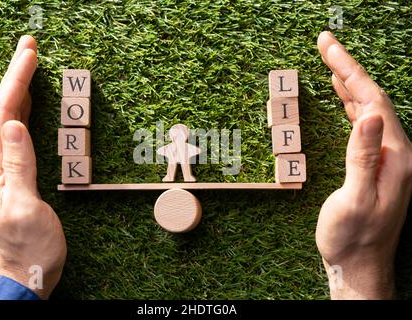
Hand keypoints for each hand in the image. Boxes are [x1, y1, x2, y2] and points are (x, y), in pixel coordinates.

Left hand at [0, 36, 66, 298]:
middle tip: (28, 49)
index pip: (4, 113)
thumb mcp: (24, 206)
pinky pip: (12, 136)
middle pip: (2, 110)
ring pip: (6, 121)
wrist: (22, 275)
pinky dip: (20, 114)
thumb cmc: (29, 247)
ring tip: (26, 69)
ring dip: (16, 92)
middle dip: (15, 77)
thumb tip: (15, 126)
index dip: (16, 80)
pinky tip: (24, 109)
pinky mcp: (9, 178)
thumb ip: (18, 166)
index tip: (29, 54)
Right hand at [315, 31, 411, 298]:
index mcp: (395, 155)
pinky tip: (345, 98)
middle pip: (373, 98)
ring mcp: (387, 157)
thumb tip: (368, 115)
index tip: (327, 46)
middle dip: (347, 67)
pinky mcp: (376, 164)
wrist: (360, 264)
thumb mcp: (355, 199)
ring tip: (331, 62)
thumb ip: (364, 157)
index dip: (349, 69)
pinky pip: (366, 125)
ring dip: (350, 83)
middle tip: (325, 43)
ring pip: (369, 108)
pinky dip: (352, 105)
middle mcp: (396, 151)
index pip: (373, 99)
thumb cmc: (353, 237)